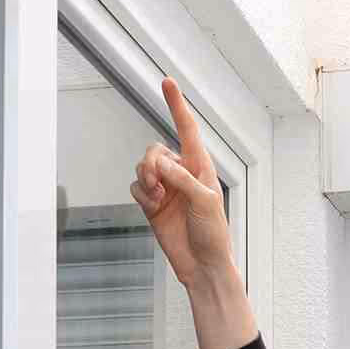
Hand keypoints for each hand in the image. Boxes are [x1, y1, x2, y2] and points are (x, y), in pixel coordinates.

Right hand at [130, 79, 232, 288]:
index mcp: (200, 167)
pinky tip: (152, 206)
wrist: (202, 265)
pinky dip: (141, 193)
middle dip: (152, 163)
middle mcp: (181, 173)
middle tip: (159, 184)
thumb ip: (183, 178)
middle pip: (155, 149)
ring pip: (143, 167)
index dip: (176, 105)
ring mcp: (165, 188)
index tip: (167, 82)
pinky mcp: (152, 204)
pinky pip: (136, 186)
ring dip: (146, 179)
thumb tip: (161, 164)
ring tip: (157, 198)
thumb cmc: (213, 234)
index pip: (187, 129)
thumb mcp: (205, 202)